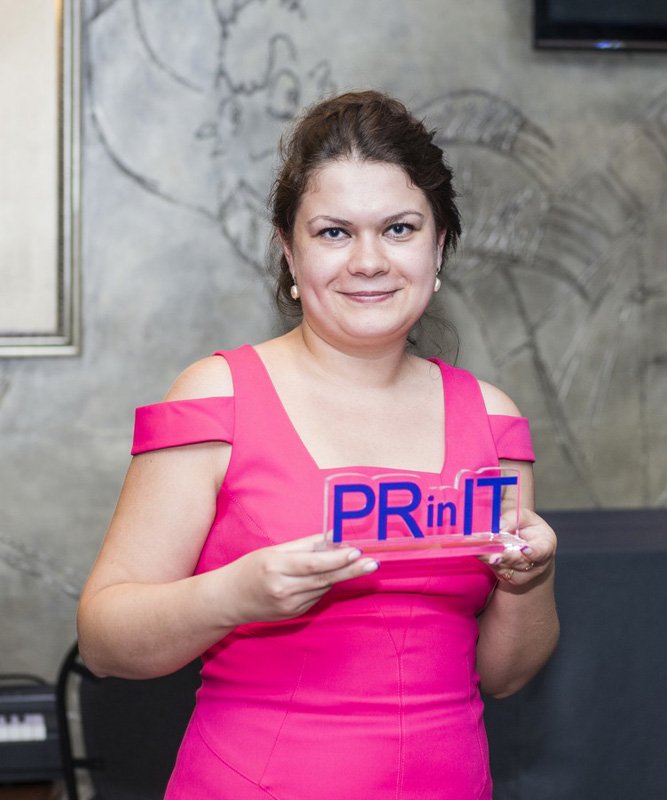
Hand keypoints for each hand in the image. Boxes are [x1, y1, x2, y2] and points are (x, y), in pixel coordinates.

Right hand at [222, 533, 378, 624]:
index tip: (356, 551)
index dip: (337, 558)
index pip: (313, 564)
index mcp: (275, 567)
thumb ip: (305, 545)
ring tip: (355, 564)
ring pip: (322, 588)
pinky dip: (324, 586)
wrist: (228, 600)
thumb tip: (333, 535)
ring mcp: (289, 606)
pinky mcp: (293, 615)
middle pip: (324, 579)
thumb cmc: (250, 569)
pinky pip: (316, 597)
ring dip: (339, 576)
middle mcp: (282, 589)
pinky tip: (324, 577)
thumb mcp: (274, 551)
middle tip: (373, 563)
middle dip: (351, 571)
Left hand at [480, 508, 556, 587]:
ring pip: (504, 568)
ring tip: (479, 550)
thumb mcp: (526, 518)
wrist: (526, 546)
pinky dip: (484, 560)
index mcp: (545, 546)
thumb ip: (514, 519)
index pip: (541, 551)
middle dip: (505, 557)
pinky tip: (476, 551)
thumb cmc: (529, 529)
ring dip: (490, 559)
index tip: (525, 549)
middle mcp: (535, 564)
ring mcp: (520, 574)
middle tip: (494, 555)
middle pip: (519, 562)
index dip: (533, 552)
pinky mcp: (506, 577)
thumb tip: (500, 525)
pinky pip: (494, 569)